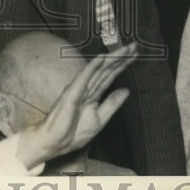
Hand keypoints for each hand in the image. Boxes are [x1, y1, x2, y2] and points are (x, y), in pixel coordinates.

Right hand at [15, 42, 137, 168]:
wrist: (56, 143)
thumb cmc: (73, 132)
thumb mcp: (99, 118)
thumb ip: (112, 103)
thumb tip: (126, 90)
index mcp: (93, 93)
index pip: (110, 75)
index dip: (122, 65)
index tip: (134, 55)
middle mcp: (87, 87)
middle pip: (107, 69)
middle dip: (121, 58)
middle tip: (134, 46)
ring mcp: (79, 88)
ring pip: (98, 70)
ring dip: (112, 59)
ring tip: (124, 49)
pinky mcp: (72, 92)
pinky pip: (84, 77)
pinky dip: (93, 66)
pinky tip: (102, 58)